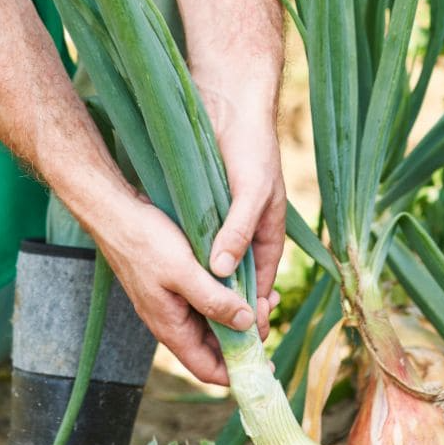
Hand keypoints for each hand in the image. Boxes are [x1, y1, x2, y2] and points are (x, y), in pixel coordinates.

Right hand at [93, 199, 255, 385]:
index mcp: (172, 329)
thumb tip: (246, 324)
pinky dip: (230, 298)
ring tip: (265, 295)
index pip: (208, 370)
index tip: (266, 364)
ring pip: (215, 324)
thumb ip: (214, 300)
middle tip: (267, 310)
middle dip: (246, 338)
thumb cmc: (145, 242)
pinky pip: (209, 303)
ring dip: (241, 316)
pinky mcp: (177, 287)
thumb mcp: (183, 271)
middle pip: (216, 349)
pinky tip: (246, 281)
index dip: (237, 372)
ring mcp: (174, 305)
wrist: (117, 214)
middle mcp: (173, 323)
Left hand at [197, 82, 286, 340]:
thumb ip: (239, 230)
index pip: (261, 284)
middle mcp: (247, 235)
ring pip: (216, 270)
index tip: (239, 339)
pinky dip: (191, 266)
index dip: (250, 312)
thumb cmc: (250, 147)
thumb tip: (222, 269)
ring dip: (206, 292)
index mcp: (268, 234)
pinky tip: (175, 281)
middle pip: (237, 284)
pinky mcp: (204, 215)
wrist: (229, 105)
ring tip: (190, 319)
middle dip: (226, 311)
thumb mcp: (251, 191)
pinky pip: (198, 249)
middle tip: (210, 339)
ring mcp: (224, 226)